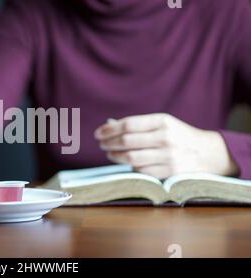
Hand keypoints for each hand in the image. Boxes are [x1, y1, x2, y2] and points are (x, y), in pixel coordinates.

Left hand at [94, 113, 237, 178]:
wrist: (209, 153)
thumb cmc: (179, 136)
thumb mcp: (163, 124)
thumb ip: (139, 125)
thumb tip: (109, 126)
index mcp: (163, 121)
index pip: (129, 124)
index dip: (110, 130)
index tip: (98, 133)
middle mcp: (165, 138)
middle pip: (126, 141)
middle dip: (109, 143)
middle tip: (101, 144)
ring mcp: (168, 156)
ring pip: (131, 158)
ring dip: (115, 156)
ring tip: (110, 154)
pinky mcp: (170, 173)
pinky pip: (141, 171)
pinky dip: (131, 167)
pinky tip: (128, 163)